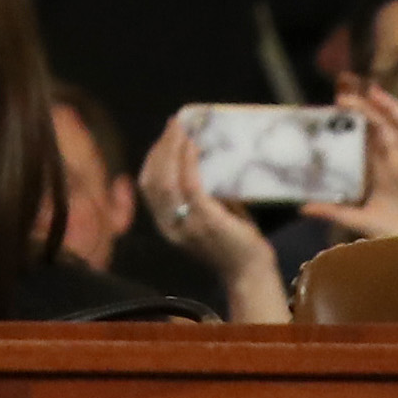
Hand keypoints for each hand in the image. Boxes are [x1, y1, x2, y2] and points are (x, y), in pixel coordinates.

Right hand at [139, 113, 287, 321]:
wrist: (250, 273)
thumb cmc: (232, 241)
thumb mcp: (206, 215)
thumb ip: (198, 193)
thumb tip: (199, 155)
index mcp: (165, 224)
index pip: (147, 185)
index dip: (153, 157)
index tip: (166, 136)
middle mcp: (169, 226)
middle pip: (153, 180)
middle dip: (161, 147)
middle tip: (175, 125)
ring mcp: (186, 225)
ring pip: (166, 181)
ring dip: (172, 150)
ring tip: (183, 130)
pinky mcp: (206, 221)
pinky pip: (190, 186)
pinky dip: (189, 162)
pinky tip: (195, 146)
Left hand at [301, 84, 397, 240]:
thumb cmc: (393, 232)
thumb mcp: (356, 218)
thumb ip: (332, 211)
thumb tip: (302, 207)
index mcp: (381, 168)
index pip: (367, 136)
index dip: (355, 120)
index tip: (336, 105)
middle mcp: (396, 159)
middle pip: (381, 124)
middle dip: (365, 108)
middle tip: (342, 97)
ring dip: (389, 106)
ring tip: (372, 91)